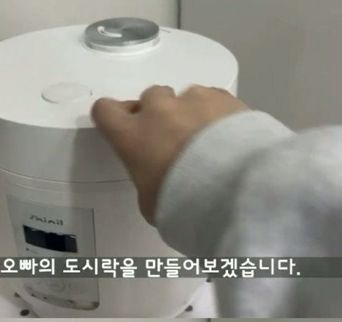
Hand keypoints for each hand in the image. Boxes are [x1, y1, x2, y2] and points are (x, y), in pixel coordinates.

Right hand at [92, 86, 248, 221]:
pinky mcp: (223, 97)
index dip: (112, 118)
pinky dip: (216, 113)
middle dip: (158, 115)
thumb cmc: (185, 203)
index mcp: (132, 136)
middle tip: (173, 141)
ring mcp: (192, 99)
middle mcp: (159, 110)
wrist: (235, 189)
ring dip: (190, 113)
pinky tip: (227, 136)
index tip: (121, 127)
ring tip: (207, 142)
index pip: (106, 111)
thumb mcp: (152, 205)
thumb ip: (146, 181)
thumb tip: (155, 178)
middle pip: (150, 98)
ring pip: (184, 97)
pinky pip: (213, 99)